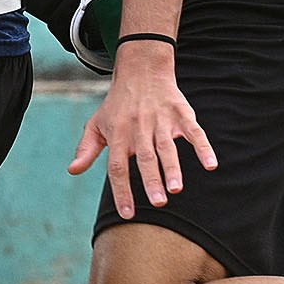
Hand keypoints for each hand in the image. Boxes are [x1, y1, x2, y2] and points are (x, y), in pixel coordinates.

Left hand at [68, 43, 215, 219]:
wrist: (141, 70)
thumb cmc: (117, 104)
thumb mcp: (96, 123)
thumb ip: (87, 149)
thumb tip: (72, 171)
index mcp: (118, 134)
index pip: (118, 167)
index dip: (122, 190)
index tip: (128, 213)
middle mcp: (139, 127)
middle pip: (145, 157)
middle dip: (151, 180)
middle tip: (158, 202)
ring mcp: (161, 119)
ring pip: (167, 146)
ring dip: (173, 167)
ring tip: (177, 188)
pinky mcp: (181, 113)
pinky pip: (193, 131)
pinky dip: (203, 147)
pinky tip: (211, 164)